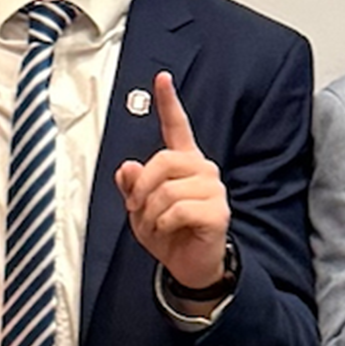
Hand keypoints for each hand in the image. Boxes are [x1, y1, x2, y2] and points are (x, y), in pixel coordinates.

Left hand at [112, 72, 229, 292]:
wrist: (190, 267)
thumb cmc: (169, 234)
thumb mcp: (139, 209)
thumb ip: (132, 185)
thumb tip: (126, 168)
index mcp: (184, 163)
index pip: (177, 127)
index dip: (169, 102)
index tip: (162, 78)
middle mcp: (202, 170)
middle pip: (161, 160)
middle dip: (141, 190)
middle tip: (139, 210)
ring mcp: (213, 189)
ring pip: (166, 189)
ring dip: (150, 213)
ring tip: (157, 226)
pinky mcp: (217, 211)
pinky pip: (177, 210)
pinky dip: (162, 225)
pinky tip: (170, 231)